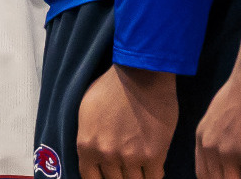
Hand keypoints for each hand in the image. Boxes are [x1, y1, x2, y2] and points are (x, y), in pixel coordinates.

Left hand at [78, 64, 179, 178]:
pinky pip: (154, 178)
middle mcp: (106, 155)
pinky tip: (153, 167)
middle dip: (119, 175)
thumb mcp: (87, 111)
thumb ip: (88, 138)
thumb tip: (93, 157)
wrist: (142, 73)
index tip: (109, 175)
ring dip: (137, 175)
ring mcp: (130, 157)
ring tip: (140, 166)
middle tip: (126, 167)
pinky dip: (153, 175)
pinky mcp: (153, 155)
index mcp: (86, 145)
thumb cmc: (113, 87)